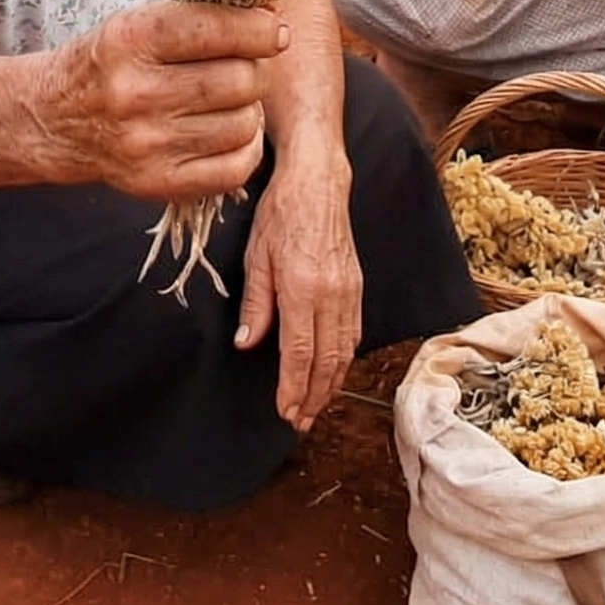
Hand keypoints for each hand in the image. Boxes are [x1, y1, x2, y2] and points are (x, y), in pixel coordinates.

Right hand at [44, 0, 286, 199]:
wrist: (57, 118)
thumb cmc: (110, 63)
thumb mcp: (140, 22)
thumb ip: (204, 18)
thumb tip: (274, 24)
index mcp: (131, 40)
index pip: (219, 30)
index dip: (260, 30)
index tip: (272, 31)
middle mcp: (137, 93)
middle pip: (241, 80)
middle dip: (255, 69)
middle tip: (243, 67)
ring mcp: (148, 143)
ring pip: (244, 123)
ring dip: (248, 108)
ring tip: (228, 100)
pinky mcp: (159, 182)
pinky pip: (237, 166)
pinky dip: (245, 145)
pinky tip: (228, 130)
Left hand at [236, 150, 361, 432]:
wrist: (319, 182)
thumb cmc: (281, 213)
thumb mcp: (256, 257)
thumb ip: (256, 304)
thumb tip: (247, 344)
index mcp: (303, 290)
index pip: (300, 354)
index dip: (293, 388)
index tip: (285, 412)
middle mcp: (331, 296)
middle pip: (326, 361)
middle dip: (313, 397)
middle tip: (299, 422)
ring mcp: (349, 292)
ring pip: (344, 352)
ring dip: (330, 384)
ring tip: (315, 406)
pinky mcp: (357, 286)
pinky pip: (353, 334)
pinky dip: (344, 360)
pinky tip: (333, 372)